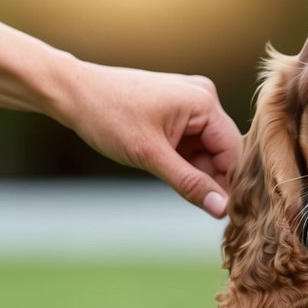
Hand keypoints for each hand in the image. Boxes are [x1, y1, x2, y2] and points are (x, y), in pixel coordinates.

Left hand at [54, 63, 241, 217]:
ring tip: (177, 186)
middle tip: (200, 207)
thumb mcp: (150, 155)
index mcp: (203, 101)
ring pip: (208, 148)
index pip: (234, 152)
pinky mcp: (177, 108)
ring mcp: (190, 100)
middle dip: (213, 178)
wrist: (73, 92)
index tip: (223, 215)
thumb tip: (221, 210)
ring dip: (197, 170)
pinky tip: (168, 170)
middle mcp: (203, 96)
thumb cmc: (108, 116)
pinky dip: (185, 160)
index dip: (230, 184)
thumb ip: (189, 183)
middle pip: (223, 150)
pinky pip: (193, 140)